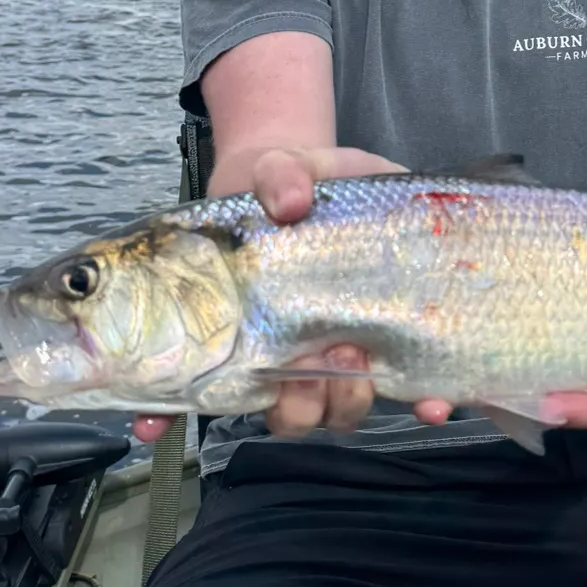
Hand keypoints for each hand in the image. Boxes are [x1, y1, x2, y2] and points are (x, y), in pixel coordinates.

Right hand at [133, 145, 452, 443]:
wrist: (351, 182)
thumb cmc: (298, 182)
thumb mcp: (284, 164)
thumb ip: (280, 173)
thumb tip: (288, 203)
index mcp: (241, 324)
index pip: (192, 382)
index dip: (165, 412)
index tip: (153, 422)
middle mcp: (284, 354)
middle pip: (279, 412)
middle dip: (293, 405)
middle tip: (308, 367)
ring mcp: (338, 359)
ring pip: (334, 413)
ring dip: (345, 402)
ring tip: (360, 360)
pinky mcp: (393, 350)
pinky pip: (405, 397)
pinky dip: (421, 406)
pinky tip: (433, 403)